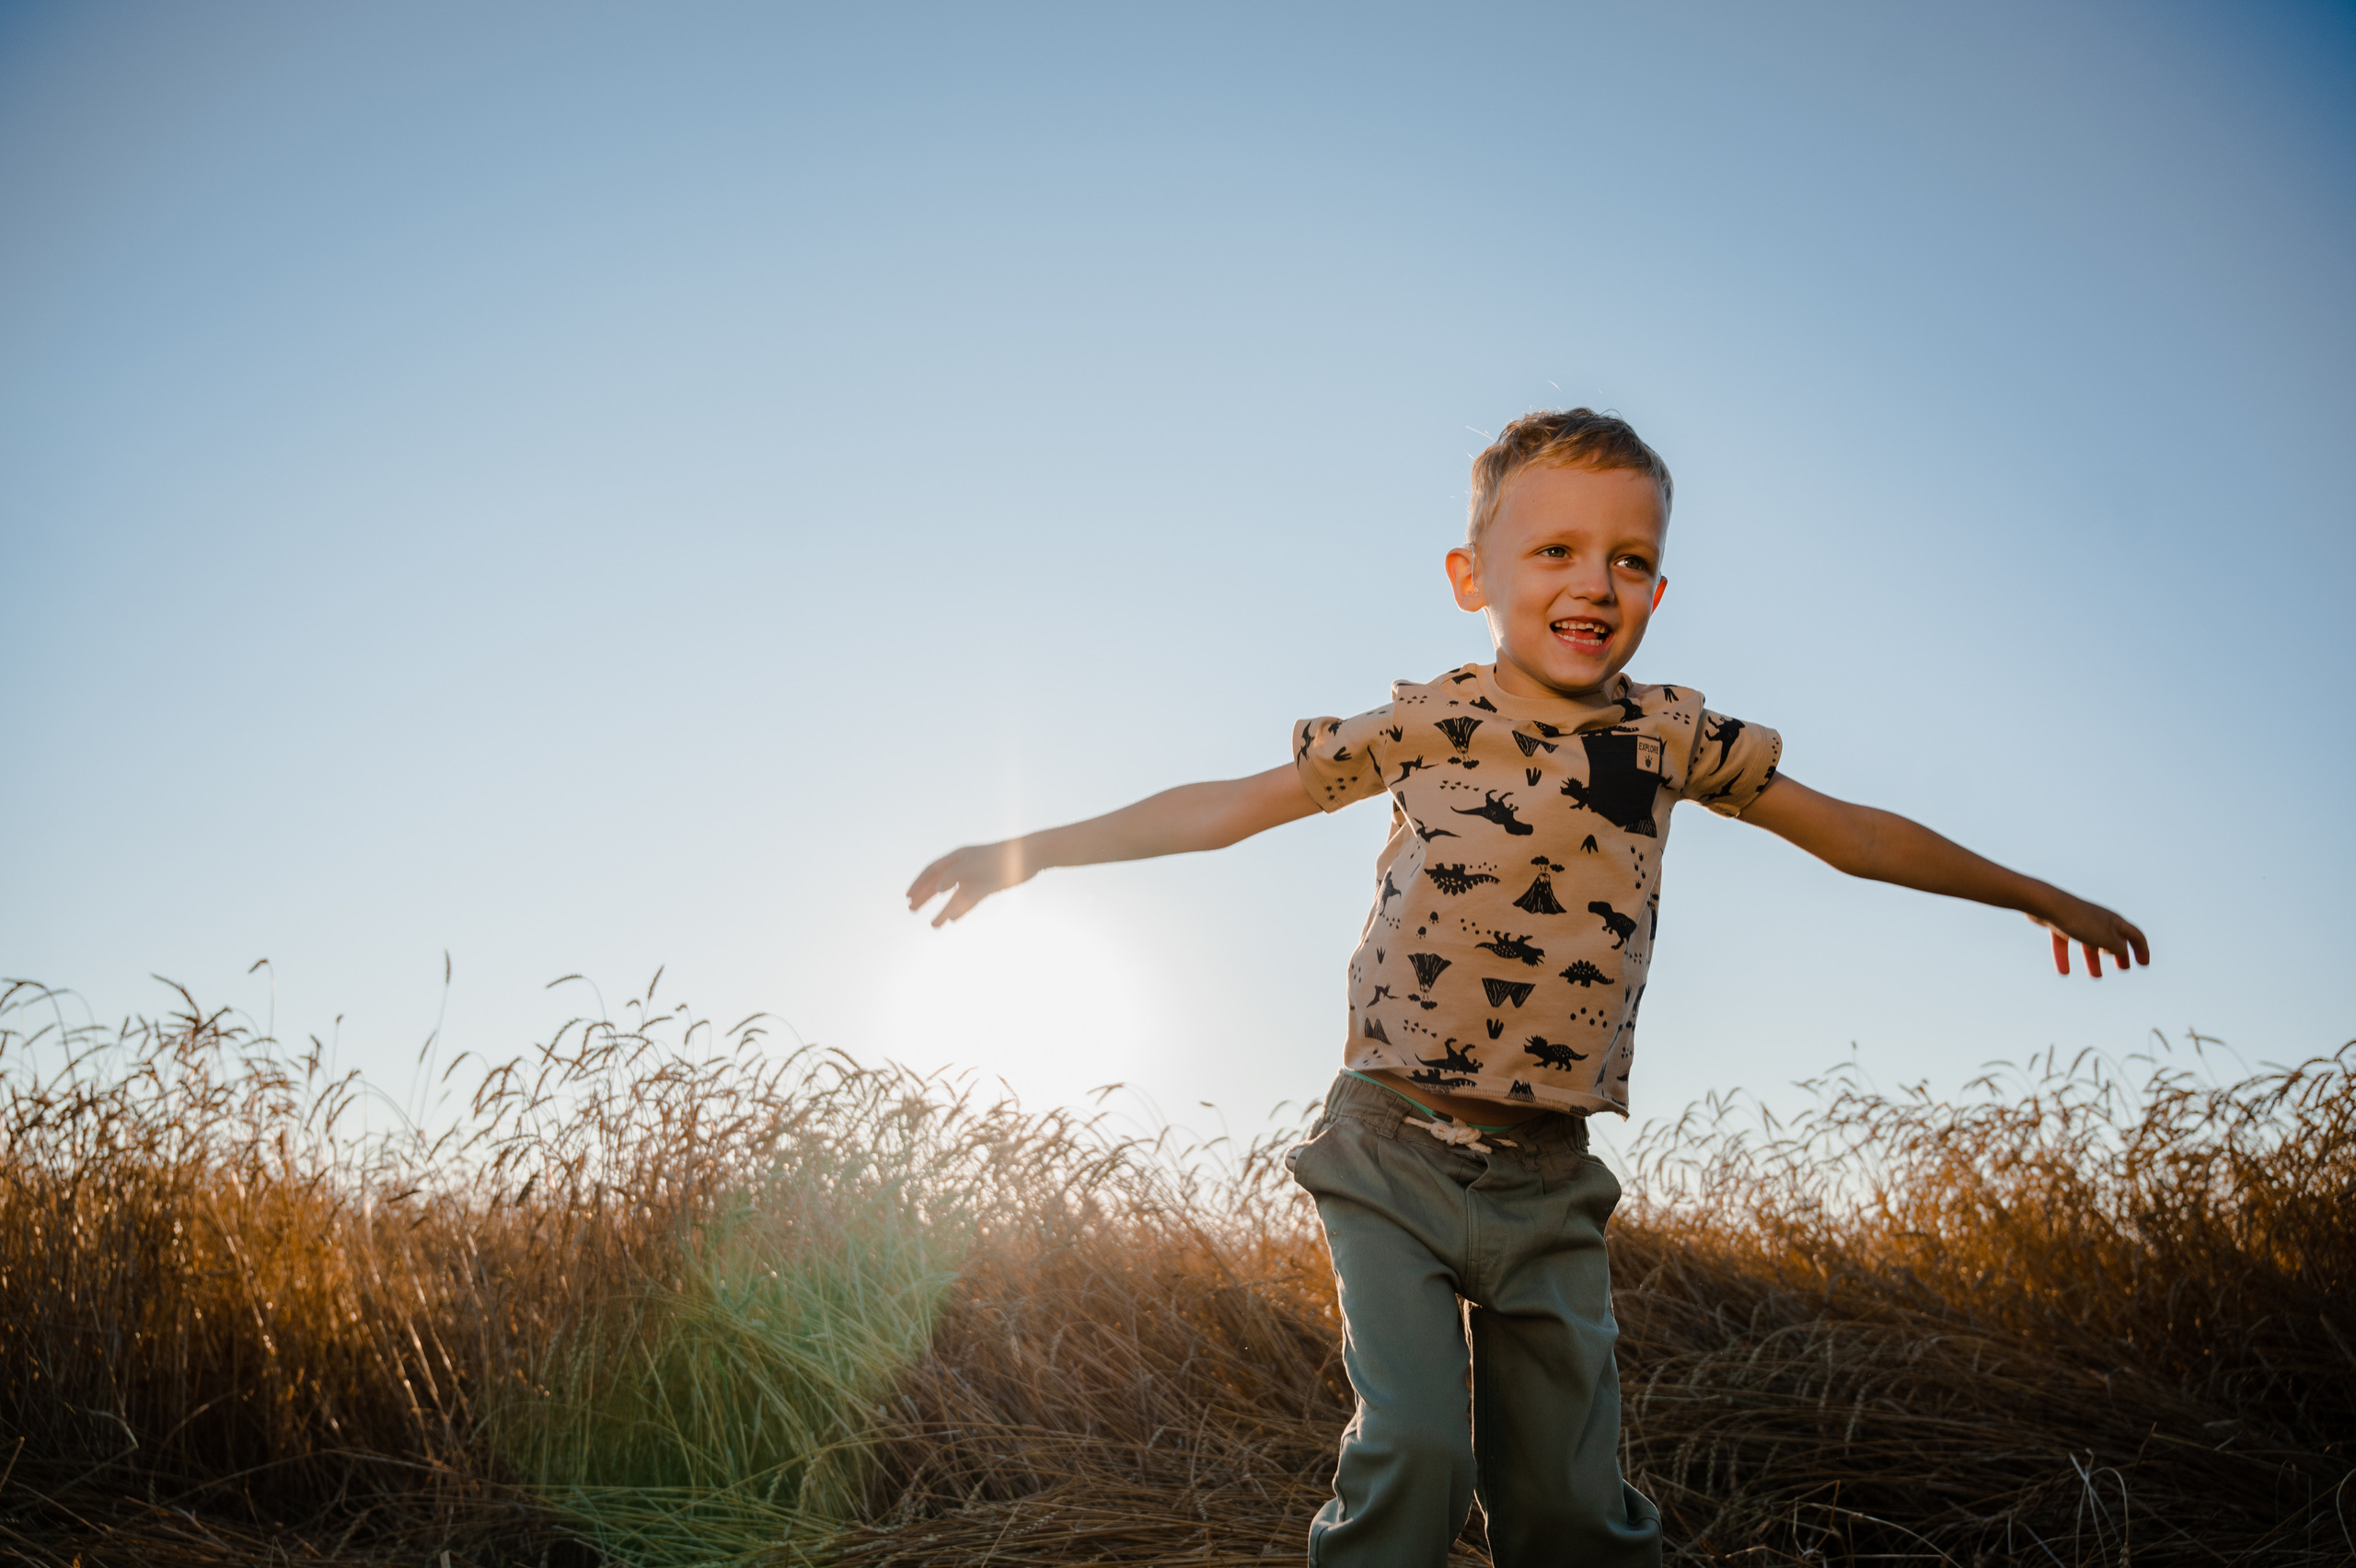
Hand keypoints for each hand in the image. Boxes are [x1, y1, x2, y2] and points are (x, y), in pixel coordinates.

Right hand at [906, 840, 1032, 927]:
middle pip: (939, 883)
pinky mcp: (988, 886)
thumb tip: (938, 889)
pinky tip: (954, 920)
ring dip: (943, 909)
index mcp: (958, 857)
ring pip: (954, 895)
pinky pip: (969, 900)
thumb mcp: (975, 867)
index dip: (918, 884)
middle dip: (925, 896)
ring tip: (934, 925)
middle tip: (912, 910)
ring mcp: (976, 877)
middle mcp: (964, 867)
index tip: (907, 897)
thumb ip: (954, 876)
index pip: (932, 871)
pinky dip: (960, 910)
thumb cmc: (1001, 858)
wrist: (1030, 856)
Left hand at [2028, 898, 2149, 977]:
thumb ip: (2117, 948)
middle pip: (2113, 937)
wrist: (2047, 904)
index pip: (2135, 935)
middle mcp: (2099, 919)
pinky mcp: (2060, 923)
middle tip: (2123, 968)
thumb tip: (2121, 951)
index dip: (2142, 950)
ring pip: (2089, 942)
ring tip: (2096, 976)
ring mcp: (2079, 920)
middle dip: (2120, 954)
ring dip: (2093, 960)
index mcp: (2114, 921)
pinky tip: (2063, 972)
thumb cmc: (2080, 921)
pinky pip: (2065, 942)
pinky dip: (2065, 957)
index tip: (2143, 965)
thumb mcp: (2105, 939)